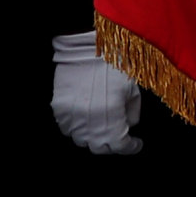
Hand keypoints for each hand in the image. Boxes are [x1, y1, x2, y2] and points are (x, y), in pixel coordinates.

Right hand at [49, 31, 142, 155]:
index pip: (120, 145)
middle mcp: (90, 121)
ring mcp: (72, 116)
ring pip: (81, 140)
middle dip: (112, 145)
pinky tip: (86, 120)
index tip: (136, 144)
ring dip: (93, 138)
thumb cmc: (116, 67)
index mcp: (112, 116)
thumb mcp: (133, 91)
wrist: (88, 49)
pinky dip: (77, 128)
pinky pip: (67, 128)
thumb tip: (129, 127)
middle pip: (99, 147)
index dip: (130, 147)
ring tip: (102, 128)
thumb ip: (132, 114)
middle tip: (120, 137)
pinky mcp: (59, 109)